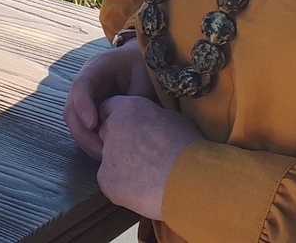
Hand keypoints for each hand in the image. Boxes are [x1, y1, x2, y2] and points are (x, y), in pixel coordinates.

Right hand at [64, 42, 156, 158]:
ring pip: (75, 122)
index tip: (92, 124)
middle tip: (100, 150)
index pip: (81, 85)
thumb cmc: (144, 67)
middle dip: (82, 132)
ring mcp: (86, 98)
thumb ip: (136, 98)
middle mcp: (87, 83)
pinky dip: (92, 141)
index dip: (82, 105)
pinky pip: (85, 128)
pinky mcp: (91, 111)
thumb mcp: (144, 77)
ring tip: (105, 155)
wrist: (144, 64)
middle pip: (71, 108)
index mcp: (98, 66)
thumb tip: (131, 124)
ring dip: (86, 140)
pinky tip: (106, 151)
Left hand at [96, 94, 201, 220]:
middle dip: (116, 143)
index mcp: (129, 108)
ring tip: (147, 175)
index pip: (108, 107)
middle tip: (139, 156)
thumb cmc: (189, 149)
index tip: (128, 130)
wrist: (190, 180)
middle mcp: (113, 127)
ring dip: (120, 166)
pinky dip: (122, 187)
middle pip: (105, 133)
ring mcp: (107, 154)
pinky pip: (109, 182)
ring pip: (107, 160)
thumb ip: (151, 117)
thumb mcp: (173, 119)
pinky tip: (143, 189)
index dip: (118, 120)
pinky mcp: (105, 179)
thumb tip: (149, 122)